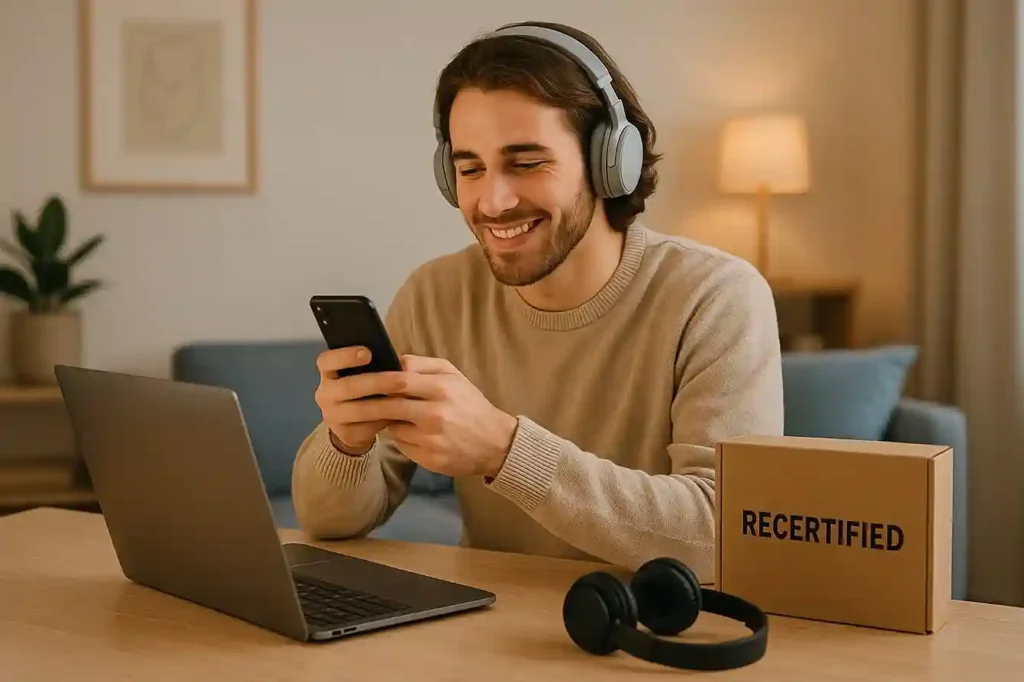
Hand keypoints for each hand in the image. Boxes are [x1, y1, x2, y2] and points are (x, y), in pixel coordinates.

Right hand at [313, 346, 395, 454]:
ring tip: (406, 398)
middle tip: (401, 380)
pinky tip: (400, 414)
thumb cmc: (361, 389)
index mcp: (328, 372)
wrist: (352, 423)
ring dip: (384, 403)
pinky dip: (385, 420)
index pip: (327, 360)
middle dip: (377, 382)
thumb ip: (373, 366)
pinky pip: (366, 427)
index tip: (367, 352)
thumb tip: (400, 363)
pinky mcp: (344, 433)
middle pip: (348, 386)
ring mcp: (332, 415)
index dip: (346, 355)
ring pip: (358, 410)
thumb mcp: (361, 374)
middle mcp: (325, 393)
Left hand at [328, 355, 517, 477]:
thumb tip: (391, 361)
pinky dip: (398, 437)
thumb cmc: (470, 404)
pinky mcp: (430, 459)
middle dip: (366, 403)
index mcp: (442, 389)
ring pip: (392, 427)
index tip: (359, 378)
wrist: (495, 443)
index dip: (375, 379)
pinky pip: (402, 445)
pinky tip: (404, 432)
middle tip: (350, 400)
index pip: (398, 380)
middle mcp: (436, 414)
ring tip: (379, 414)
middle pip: (389, 406)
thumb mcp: (454, 376)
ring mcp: (432, 439)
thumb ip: (423, 365)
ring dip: (382, 421)